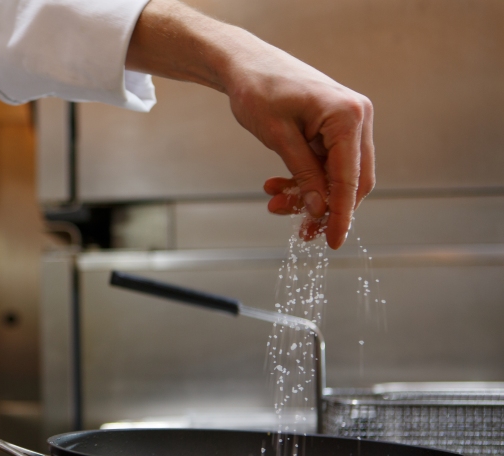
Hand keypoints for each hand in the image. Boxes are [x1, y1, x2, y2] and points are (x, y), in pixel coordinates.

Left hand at [126, 0, 374, 248]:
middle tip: (299, 231)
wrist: (245, 65)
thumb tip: (319, 210)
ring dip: (309, 195)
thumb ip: (302, 175)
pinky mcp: (334, 127)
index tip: (333, 242)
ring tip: (274, 204)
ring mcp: (349, 122)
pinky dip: (305, 179)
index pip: (350, 179)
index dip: (341, 215)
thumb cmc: (258, 92)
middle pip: (352, 180)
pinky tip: (277, 187)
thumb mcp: (278, 138)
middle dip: (324, 208)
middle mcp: (357, 118)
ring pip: (338, 175)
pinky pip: (327, 164)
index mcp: (348, 117)